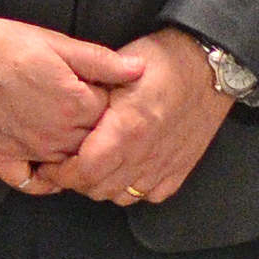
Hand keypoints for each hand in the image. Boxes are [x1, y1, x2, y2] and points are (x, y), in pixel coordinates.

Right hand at [0, 16, 138, 190]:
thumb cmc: (0, 43)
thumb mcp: (56, 42)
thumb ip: (100, 61)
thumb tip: (139, 70)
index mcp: (74, 103)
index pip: (113, 117)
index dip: (114, 107)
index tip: (109, 98)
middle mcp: (55, 134)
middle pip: (94, 145)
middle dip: (101, 136)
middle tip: (96, 122)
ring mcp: (28, 151)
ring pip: (68, 168)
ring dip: (77, 159)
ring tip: (77, 142)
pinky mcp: (0, 160)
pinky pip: (32, 185)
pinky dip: (45, 182)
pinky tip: (50, 168)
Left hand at [39, 27, 236, 204]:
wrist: (208, 64)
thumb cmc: (161, 60)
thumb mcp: (115, 70)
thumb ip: (88, 99)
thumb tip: (62, 120)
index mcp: (126, 129)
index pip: (84, 172)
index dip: (61, 174)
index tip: (51, 166)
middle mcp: (146, 153)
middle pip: (99, 189)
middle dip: (77, 180)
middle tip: (69, 164)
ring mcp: (165, 164)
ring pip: (122, 197)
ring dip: (105, 186)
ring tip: (98, 167)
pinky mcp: (182, 168)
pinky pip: (151, 196)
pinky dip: (135, 188)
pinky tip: (129, 169)